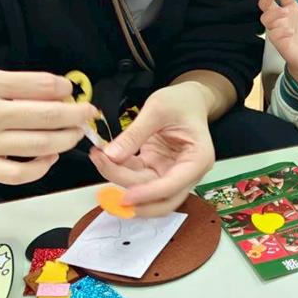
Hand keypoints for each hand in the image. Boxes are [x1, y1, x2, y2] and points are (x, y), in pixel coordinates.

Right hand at [0, 70, 97, 185]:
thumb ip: (12, 84)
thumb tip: (55, 91)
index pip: (40, 84)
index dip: (64, 87)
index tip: (70, 89)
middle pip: (46, 116)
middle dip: (76, 114)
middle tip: (88, 112)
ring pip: (39, 145)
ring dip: (66, 139)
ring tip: (76, 133)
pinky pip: (19, 173)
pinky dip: (41, 167)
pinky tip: (50, 157)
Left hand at [89, 82, 214, 217]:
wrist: (187, 99)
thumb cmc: (181, 102)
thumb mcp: (158, 109)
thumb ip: (135, 134)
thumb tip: (111, 156)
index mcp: (198, 159)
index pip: (173, 186)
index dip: (148, 194)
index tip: (125, 197)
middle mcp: (187, 173)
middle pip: (160, 199)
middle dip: (133, 197)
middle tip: (107, 186)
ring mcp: (170, 173)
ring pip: (145, 191)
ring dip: (120, 181)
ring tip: (99, 159)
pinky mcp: (156, 169)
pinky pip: (136, 178)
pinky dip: (119, 171)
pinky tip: (103, 158)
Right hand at [259, 0, 297, 90]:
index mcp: (290, 8)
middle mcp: (280, 17)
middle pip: (265, 2)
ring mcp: (277, 29)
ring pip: (265, 17)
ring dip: (274, 12)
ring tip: (287, 11)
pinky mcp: (277, 41)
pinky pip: (273, 34)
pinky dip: (281, 30)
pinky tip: (291, 31)